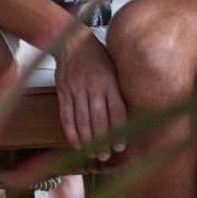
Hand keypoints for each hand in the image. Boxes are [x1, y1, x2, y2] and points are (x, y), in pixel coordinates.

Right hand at [52, 34, 125, 161]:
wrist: (73, 42)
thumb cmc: (98, 57)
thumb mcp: (114, 69)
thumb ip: (119, 90)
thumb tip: (133, 114)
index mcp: (109, 81)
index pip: (116, 110)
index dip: (118, 130)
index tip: (121, 146)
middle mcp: (93, 86)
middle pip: (98, 118)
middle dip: (102, 140)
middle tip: (106, 155)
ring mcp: (76, 89)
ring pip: (81, 119)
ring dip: (87, 140)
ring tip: (93, 153)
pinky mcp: (63, 91)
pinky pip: (66, 115)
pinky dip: (70, 131)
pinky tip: (76, 143)